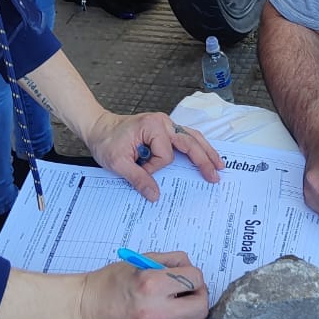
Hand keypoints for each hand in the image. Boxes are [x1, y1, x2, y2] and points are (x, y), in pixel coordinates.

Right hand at [76, 251, 208, 318]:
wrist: (83, 309)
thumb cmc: (110, 281)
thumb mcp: (140, 261)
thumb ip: (170, 262)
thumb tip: (190, 269)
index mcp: (152, 284)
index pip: (195, 280)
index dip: (193, 275)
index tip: (184, 275)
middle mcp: (155, 312)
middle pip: (201, 307)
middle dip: (198, 296)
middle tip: (187, 291)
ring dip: (190, 312)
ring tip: (174, 304)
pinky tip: (164, 315)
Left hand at [85, 110, 223, 200]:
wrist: (99, 128)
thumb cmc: (106, 142)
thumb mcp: (117, 163)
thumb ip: (138, 179)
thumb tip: (155, 196)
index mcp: (153, 127)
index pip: (165, 156)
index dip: (153, 168)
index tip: (138, 167)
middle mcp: (163, 122)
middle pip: (190, 142)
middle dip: (204, 159)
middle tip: (215, 176)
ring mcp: (166, 124)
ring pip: (192, 137)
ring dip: (206, 151)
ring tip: (219, 164)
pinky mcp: (165, 128)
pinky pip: (185, 136)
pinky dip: (197, 146)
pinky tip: (207, 153)